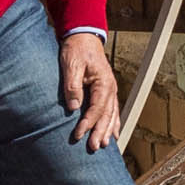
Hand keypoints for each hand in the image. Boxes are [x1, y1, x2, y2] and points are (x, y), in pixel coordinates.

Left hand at [63, 33, 121, 152]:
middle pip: (107, 115)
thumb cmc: (76, 50)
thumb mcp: (71, 65)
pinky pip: (113, 110)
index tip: (78, 135)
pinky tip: (113, 134)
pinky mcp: (106, 90)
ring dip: (108, 130)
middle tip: (94, 147)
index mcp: (103, 82)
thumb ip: (73, 86)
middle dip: (100, 132)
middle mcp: (110, 87)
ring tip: (105, 145)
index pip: (97, 108)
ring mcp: (110, 89)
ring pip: (112, 114)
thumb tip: (74, 107)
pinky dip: (114, 123)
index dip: (88, 123)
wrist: (83, 37)